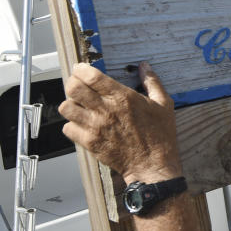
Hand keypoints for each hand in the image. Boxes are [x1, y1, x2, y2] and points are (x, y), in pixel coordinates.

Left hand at [60, 61, 181, 183]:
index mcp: (124, 97)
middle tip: (77, 85)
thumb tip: (144, 66)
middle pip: (73, 88)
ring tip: (79, 106)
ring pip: (66, 108)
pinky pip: (67, 128)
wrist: (153, 165)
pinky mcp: (90, 142)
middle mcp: (106, 110)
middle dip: (72, 83)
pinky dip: (72, 125)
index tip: (81, 69)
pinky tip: (82, 124)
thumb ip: (152, 82)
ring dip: (70, 104)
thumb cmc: (160, 135)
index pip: (91, 76)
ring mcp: (95, 127)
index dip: (81, 69)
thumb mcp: (164, 104)